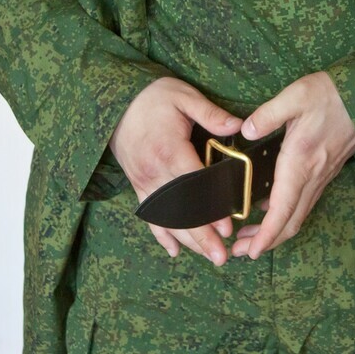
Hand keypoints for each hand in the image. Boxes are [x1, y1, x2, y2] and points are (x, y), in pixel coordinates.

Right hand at [109, 76, 242, 264]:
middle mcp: (154, 172)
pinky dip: (161, 235)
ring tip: (210, 257)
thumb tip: (239, 126)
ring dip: (189, 240)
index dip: (210, 208)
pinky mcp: (139, 186)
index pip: (193, 185)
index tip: (227, 226)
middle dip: (202, 236)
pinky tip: (174, 250)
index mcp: (168, 150)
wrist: (115, 103)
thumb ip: (211, 113)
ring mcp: (144, 182)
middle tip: (223, 256)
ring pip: (167, 219)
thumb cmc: (153, 97)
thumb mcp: (184, 96)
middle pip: (180, 211)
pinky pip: (149, 215)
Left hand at [230, 71, 354, 259]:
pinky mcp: (326, 171)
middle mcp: (313, 176)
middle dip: (265, 242)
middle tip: (239, 251)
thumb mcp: (296, 95)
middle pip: (290, 222)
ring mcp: (322, 176)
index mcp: (301, 162)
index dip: (267, 235)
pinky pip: (304, 202)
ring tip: (248, 237)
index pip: (283, 210)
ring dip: (275, 232)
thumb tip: (246, 131)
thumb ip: (268, 114)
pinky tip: (268, 209)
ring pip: (298, 215)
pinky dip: (286, 215)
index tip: (251, 252)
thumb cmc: (332, 93)